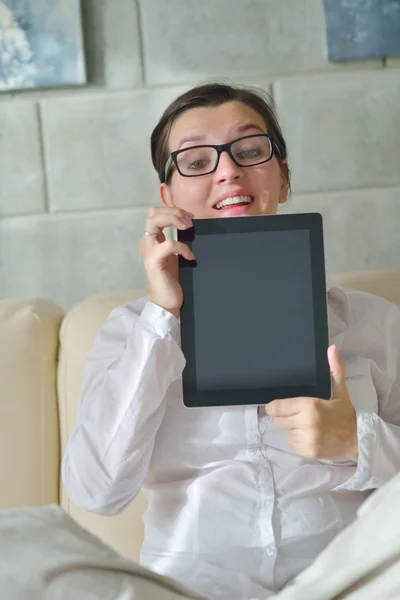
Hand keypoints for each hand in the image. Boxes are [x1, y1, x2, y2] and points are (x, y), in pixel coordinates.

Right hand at [140, 206, 194, 317]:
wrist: (168, 303)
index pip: (155, 213)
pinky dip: (182, 247)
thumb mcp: (175, 256)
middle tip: (189, 221)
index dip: (173, 210)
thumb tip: (190, 226)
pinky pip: (169, 244)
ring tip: (188, 228)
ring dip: (174, 220)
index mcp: (152, 240)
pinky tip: (190, 257)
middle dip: (173, 211)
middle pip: (152, 213)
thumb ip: (176, 241)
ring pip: (154, 221)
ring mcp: (149, 252)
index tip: (190, 218)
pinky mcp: (154, 262)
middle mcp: (147, 243)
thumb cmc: (172, 281)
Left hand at [265, 345, 357, 461]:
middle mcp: (306, 423)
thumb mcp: (340, 391)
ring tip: (306, 425)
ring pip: (284, 432)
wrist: (357, 440)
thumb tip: (331, 348)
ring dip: (291, 429)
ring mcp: (307, 439)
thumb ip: (334, 369)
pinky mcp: (307, 452)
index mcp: (310, 405)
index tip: (280, 406)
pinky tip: (309, 435)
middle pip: (277, 420)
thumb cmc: (345, 414)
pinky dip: (297, 440)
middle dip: (284, 417)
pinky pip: (291, 444)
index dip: (274, 406)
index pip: (276, 407)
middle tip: (298, 414)